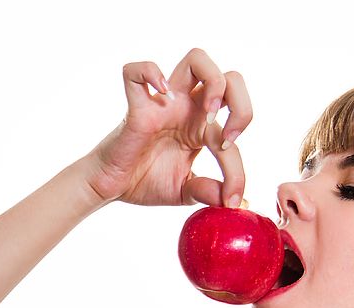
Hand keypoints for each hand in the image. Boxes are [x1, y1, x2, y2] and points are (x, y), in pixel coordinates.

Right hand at [82, 48, 252, 207]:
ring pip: (197, 59)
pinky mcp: (137, 107)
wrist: (111, 187)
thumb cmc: (144, 182)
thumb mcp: (184, 191)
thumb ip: (208, 191)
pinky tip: (163, 96)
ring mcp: (163, 103)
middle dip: (241, 104)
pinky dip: (151, 74)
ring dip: (214, 83)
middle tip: (229, 138)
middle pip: (229, 78)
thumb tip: (237, 202)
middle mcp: (187, 108)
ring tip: (208, 116)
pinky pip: (137, 72)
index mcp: (201, 127)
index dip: (239, 170)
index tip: (232, 198)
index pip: (235, 132)